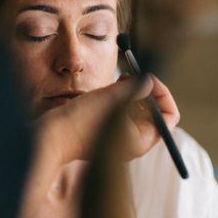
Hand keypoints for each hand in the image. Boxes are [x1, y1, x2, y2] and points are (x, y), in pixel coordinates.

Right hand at [37, 74, 179, 165]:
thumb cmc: (80, 122)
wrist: (49, 138)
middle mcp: (133, 142)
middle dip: (147, 90)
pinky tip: (109, 88)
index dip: (164, 95)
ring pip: (137, 109)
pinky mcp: (105, 131)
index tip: (150, 80)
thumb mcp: (113, 100)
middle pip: (154, 111)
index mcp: (141, 142)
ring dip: (132, 92)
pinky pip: (122, 111)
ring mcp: (119, 137)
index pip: (168, 117)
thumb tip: (150, 80)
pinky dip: (120, 97)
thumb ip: (137, 88)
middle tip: (133, 76)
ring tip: (119, 80)